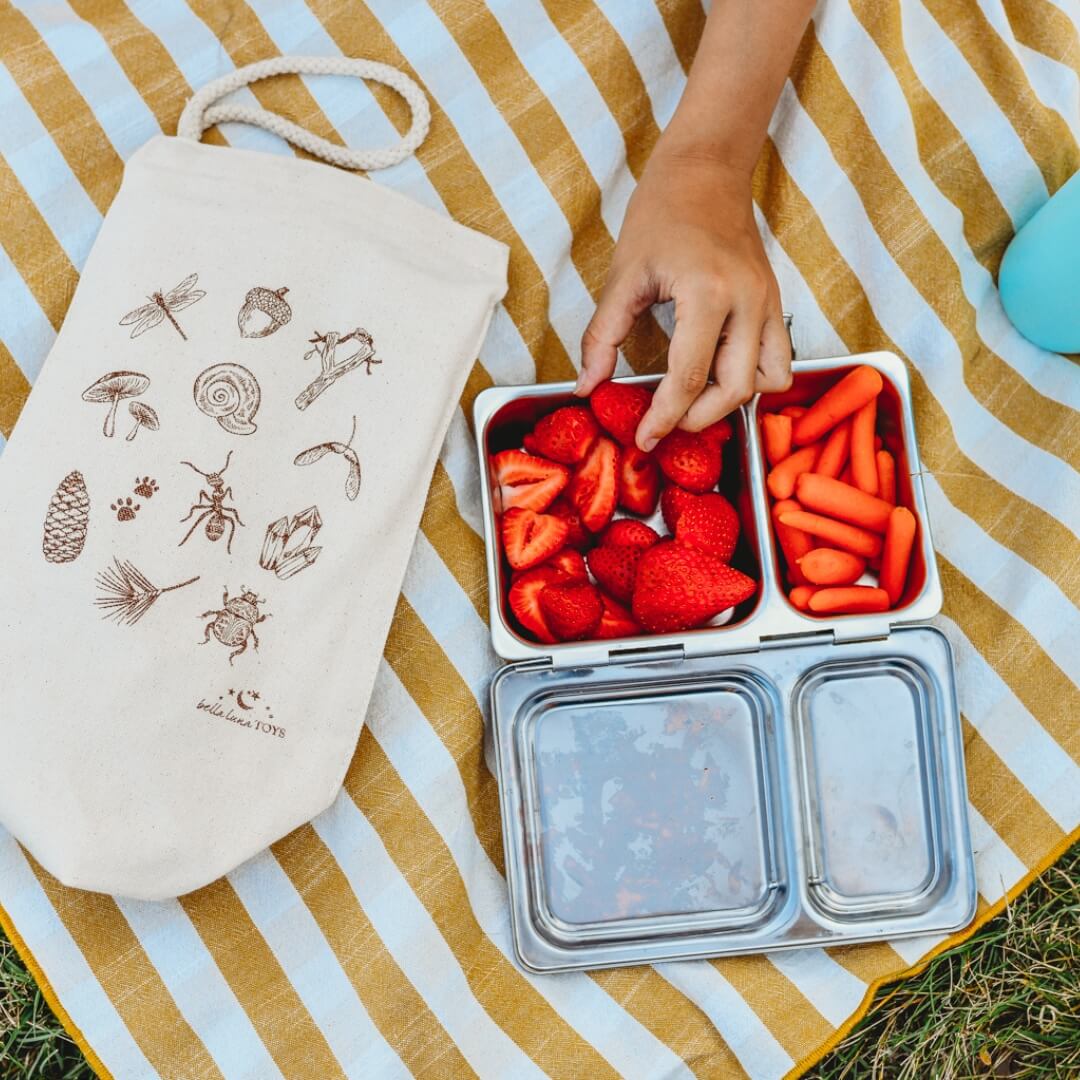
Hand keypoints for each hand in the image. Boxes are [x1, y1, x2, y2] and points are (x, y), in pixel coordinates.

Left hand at [576, 148, 791, 451]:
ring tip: (693, 400)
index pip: (689, 377)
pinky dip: (752, 379)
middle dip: (697, 417)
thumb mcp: (623, 275)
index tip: (645, 439)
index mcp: (708, 293)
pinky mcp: (775, 302)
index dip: (664, 417)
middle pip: (734, 390)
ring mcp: (769, 302)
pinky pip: (778, 360)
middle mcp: (749, 302)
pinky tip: (718, 374)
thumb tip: (586, 387)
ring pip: (767, 382)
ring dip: (730, 401)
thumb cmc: (663, 211)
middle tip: (664, 423)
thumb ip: (604, 337)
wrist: (707, 167)